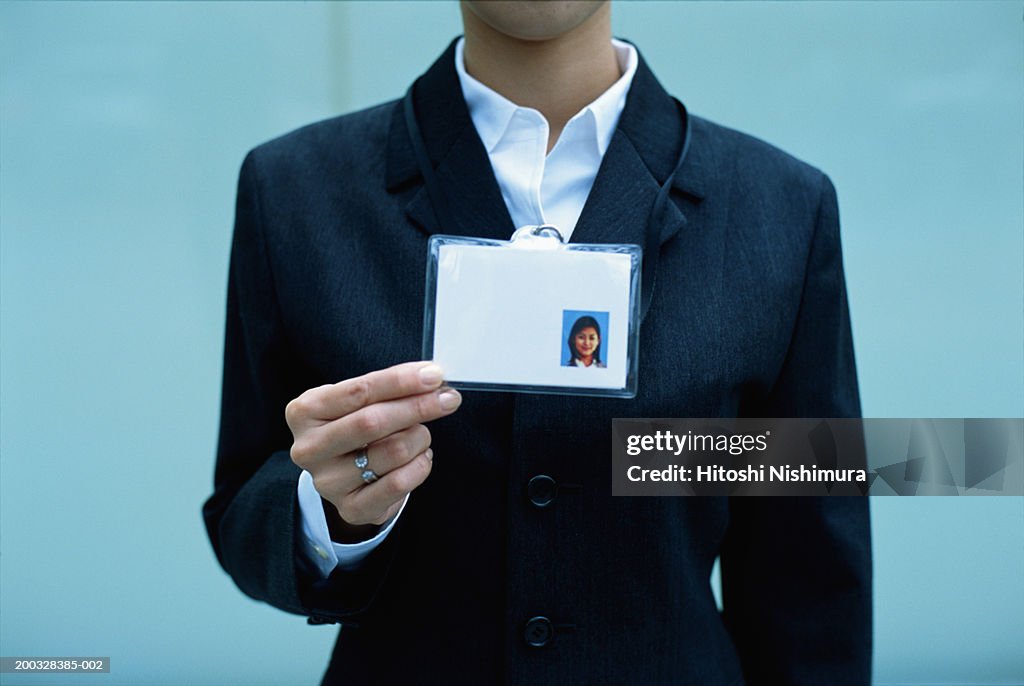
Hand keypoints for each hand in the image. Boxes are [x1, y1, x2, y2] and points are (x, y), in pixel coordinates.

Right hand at [286, 361, 460, 540]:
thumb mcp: (360, 401)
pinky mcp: (350, 508)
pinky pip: (400, 483)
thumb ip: (389, 388)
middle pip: (373, 422)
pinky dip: (421, 465)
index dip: (401, 381)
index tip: (434, 375)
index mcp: (305, 411)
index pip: (360, 390)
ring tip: (420, 435)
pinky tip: (419, 457)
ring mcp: (327, 482)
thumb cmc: (355, 426)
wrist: (343, 474)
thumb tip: (431, 379)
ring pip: (392, 451)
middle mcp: (309, 448)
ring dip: (419, 438)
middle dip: (418, 406)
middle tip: (448, 399)